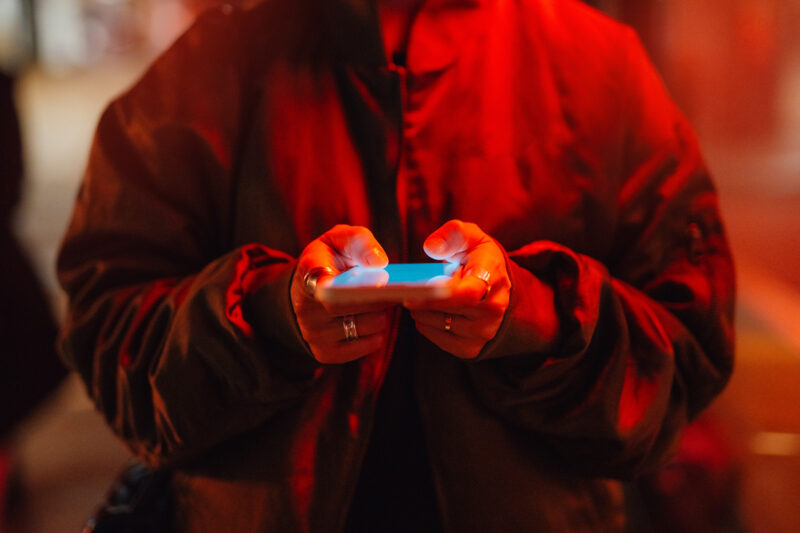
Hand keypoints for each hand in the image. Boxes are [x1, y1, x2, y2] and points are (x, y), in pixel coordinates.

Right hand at [291, 225, 392, 363]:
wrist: (308, 290)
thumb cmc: (330, 260)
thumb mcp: (339, 240)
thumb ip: (359, 241)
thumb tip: (379, 263)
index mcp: (308, 272)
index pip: (319, 278)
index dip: (344, 281)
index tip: (377, 278)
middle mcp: (305, 307)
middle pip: (355, 304)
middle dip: (381, 295)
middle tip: (392, 287)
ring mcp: (313, 334)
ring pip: (369, 325)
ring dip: (382, 313)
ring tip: (375, 302)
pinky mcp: (326, 354)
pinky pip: (369, 345)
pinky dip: (378, 332)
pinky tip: (370, 319)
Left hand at [405, 220, 510, 358]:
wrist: (496, 285)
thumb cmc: (477, 257)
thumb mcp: (469, 236)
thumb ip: (452, 234)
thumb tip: (432, 248)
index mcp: (492, 277)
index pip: (467, 294)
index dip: (437, 296)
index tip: (413, 292)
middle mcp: (494, 309)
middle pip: (446, 311)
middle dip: (421, 300)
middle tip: (407, 290)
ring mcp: (484, 332)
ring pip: (437, 325)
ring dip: (420, 312)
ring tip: (420, 297)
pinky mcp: (472, 348)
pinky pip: (437, 338)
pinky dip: (426, 325)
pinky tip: (428, 312)